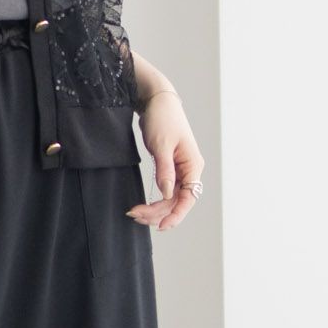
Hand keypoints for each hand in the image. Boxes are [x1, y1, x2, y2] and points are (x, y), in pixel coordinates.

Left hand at [129, 91, 204, 230]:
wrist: (157, 101)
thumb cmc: (162, 118)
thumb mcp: (161, 144)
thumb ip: (165, 170)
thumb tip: (168, 194)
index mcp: (193, 165)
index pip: (189, 197)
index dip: (176, 214)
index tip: (161, 226)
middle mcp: (189, 170)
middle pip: (178, 201)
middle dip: (158, 212)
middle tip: (135, 216)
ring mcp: (180, 170)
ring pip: (171, 198)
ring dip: (155, 208)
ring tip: (135, 214)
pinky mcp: (170, 168)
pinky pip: (166, 190)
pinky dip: (155, 199)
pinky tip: (143, 206)